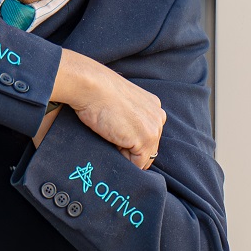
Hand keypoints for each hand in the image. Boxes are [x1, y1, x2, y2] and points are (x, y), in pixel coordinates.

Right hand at [50, 50, 165, 169]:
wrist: (91, 87)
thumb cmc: (98, 93)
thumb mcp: (122, 104)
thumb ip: (132, 118)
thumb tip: (127, 138)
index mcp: (154, 106)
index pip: (149, 135)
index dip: (132, 141)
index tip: (116, 134)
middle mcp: (159, 117)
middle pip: (149, 148)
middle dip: (131, 150)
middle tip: (111, 135)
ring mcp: (154, 129)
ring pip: (144, 157)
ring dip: (127, 155)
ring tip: (111, 135)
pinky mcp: (144, 139)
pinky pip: (137, 163)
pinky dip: (124, 161)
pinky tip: (113, 142)